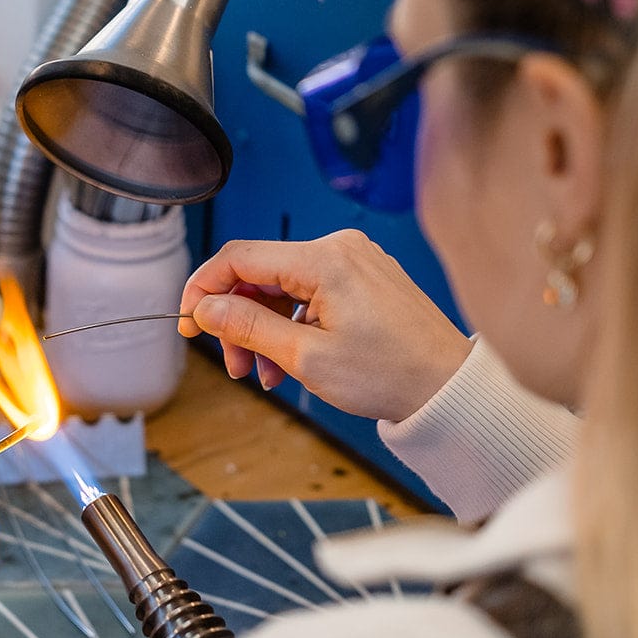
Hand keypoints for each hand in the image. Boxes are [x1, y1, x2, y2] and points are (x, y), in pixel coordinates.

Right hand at [179, 230, 470, 422]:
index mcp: (324, 259)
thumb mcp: (305, 357)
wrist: (449, 388)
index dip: (203, 288)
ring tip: (266, 374)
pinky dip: (292, 325)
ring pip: (282, 287)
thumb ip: (247, 326)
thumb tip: (204, 307)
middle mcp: (339, 248)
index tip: (187, 322)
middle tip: (234, 365)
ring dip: (264, 329)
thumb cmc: (391, 374)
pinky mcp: (364, 277)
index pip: (239, 257)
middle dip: (237, 320)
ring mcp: (354, 261)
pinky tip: (290, 361)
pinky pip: (310, 293)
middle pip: (260, 273)